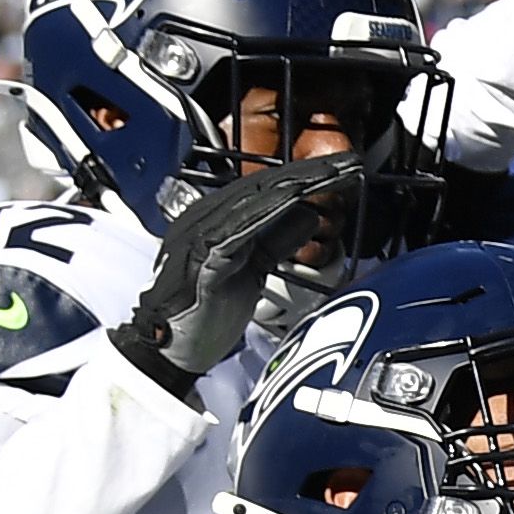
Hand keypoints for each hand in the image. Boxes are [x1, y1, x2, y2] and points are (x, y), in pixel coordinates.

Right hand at [121, 150, 374, 394]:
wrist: (169, 348)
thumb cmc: (206, 312)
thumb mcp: (254, 268)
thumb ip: (276, 241)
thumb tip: (309, 216)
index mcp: (217, 221)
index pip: (265, 193)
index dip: (303, 180)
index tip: (341, 171)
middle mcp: (205, 219)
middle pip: (261, 190)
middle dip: (304, 176)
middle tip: (344, 165)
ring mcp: (199, 235)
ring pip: (250, 204)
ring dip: (291, 188)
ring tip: (325, 175)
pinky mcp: (198, 257)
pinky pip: (234, 231)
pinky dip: (262, 216)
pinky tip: (290, 203)